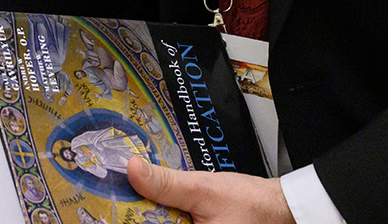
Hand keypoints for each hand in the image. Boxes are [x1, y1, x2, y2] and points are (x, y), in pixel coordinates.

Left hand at [126, 157, 293, 223]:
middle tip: (117, 196)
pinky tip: (154, 203)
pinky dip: (163, 215)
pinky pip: (172, 223)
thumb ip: (167, 184)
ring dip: (148, 214)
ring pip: (160, 223)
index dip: (127, 216)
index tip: (109, 206)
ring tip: (133, 196)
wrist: (278, 207)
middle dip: (137, 213)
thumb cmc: (251, 205)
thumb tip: (133, 170)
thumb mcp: (203, 190)